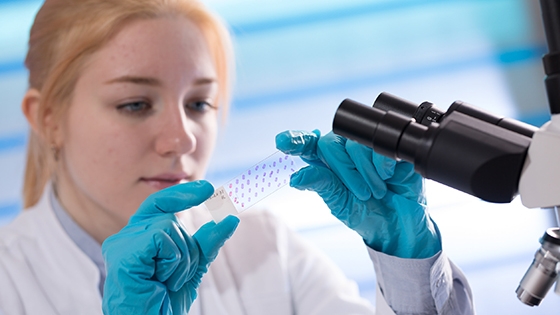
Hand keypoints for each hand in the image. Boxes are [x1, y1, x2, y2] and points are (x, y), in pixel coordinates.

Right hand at [102, 180, 238, 314]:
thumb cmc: (164, 302)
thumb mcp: (192, 267)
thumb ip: (207, 243)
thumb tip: (230, 218)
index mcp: (138, 237)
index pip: (160, 204)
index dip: (183, 194)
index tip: (208, 189)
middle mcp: (126, 237)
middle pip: (170, 217)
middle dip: (187, 249)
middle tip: (175, 278)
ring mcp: (121, 244)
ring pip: (168, 225)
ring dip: (180, 259)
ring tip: (165, 281)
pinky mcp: (122, 253)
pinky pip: (160, 236)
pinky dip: (171, 260)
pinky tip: (158, 279)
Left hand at [276, 130, 440, 258]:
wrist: (400, 226)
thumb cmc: (366, 214)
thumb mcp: (340, 204)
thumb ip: (321, 184)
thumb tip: (296, 176)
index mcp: (327, 163)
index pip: (308, 145)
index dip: (295, 140)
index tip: (282, 142)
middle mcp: (345, 151)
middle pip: (332, 142)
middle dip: (344, 171)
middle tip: (360, 193)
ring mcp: (368, 148)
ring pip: (356, 144)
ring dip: (365, 172)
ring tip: (376, 192)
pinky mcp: (391, 148)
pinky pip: (381, 145)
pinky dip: (382, 164)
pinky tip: (387, 177)